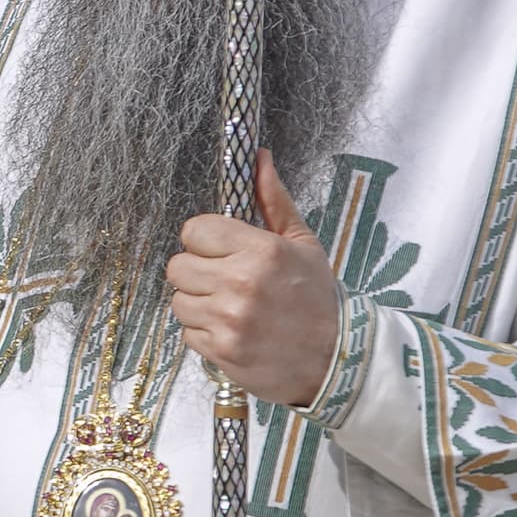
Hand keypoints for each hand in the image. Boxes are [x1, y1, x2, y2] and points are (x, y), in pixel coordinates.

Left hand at [171, 153, 338, 407]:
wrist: (338, 358)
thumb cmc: (317, 297)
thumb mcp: (303, 244)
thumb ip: (273, 201)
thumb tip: (257, 158)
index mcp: (261, 251)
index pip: (194, 230)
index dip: (205, 240)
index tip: (223, 251)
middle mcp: (240, 283)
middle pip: (177, 266)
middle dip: (198, 272)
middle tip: (226, 282)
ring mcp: (228, 319)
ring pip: (179, 301)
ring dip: (199, 304)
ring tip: (233, 308)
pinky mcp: (221, 351)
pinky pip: (188, 333)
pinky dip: (205, 333)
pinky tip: (234, 331)